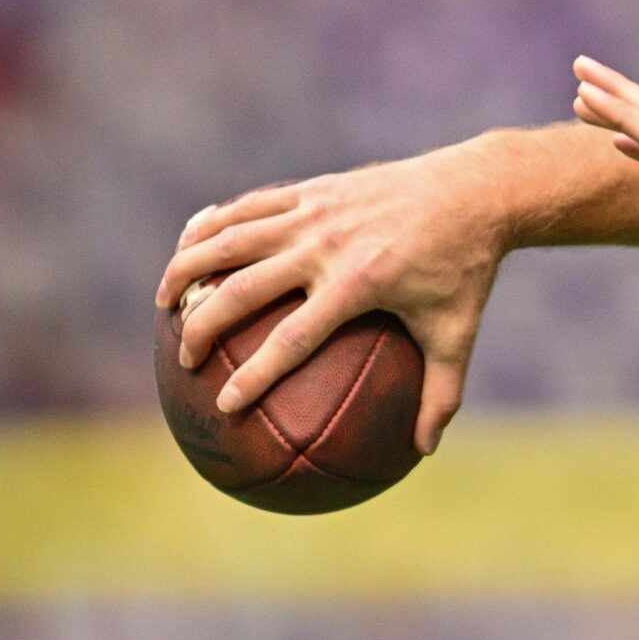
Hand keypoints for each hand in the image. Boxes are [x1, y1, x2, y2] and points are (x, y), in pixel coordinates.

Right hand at [155, 145, 511, 454]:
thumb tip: (424, 451)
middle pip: (243, 289)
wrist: (475, 190)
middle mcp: (328, 245)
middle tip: (184, 360)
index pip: (291, 338)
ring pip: (232, 238)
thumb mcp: (458, 332)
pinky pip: (252, 205)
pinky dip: (214, 222)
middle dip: (203, 326)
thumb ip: (441, 393)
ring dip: (188, 267)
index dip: (254, 376)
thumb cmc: (466, 268)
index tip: (224, 406)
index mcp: (359, 283)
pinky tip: (190, 243)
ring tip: (163, 301)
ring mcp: (317, 212)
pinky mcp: (315, 188)